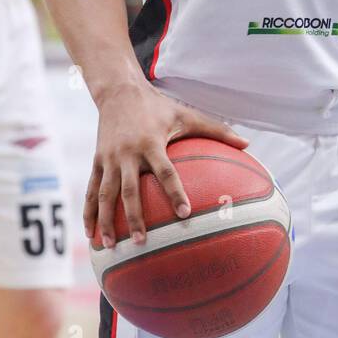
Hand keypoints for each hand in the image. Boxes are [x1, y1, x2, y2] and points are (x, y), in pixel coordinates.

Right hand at [85, 79, 247, 247]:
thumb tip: (248, 144)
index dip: (174, 192)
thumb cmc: (158, 105)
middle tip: (142, 241)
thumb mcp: (187, 114)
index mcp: (151, 142)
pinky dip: (89, 213)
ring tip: (110, 246)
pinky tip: (91, 235)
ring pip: (105, 194)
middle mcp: (127, 152)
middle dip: (135, 217)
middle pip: (130, 190)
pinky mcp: (97, 162)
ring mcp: (109, 159)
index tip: (185, 213)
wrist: (119, 91)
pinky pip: (91, 191)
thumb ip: (217, 130)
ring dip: (106, 221)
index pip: (165, 171)